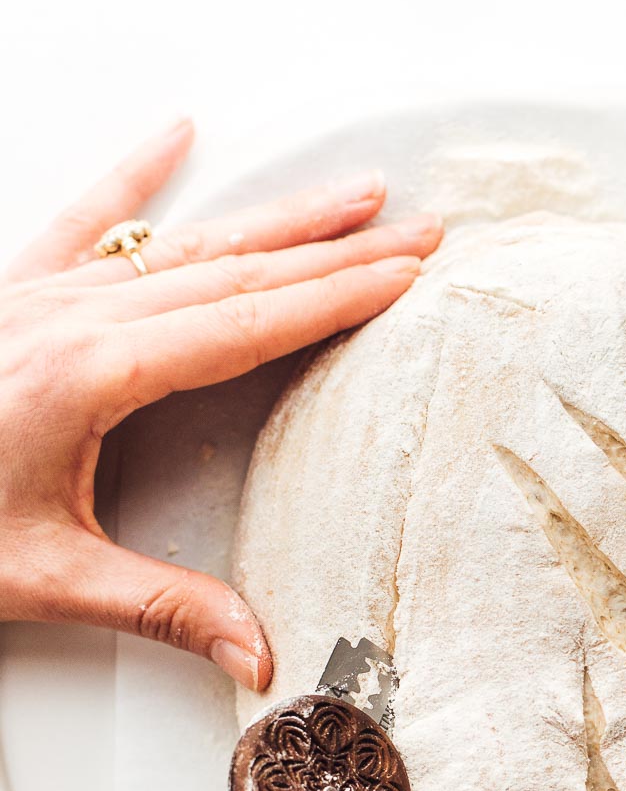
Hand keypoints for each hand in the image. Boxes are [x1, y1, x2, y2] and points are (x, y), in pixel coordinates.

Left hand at [0, 117, 440, 689]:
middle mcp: (73, 319)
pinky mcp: (13, 295)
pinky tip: (175, 133)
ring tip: (351, 197)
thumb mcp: (42, 578)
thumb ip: (160, 609)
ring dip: (275, 219)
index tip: (405, 275)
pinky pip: (88, 223)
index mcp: (91, 375)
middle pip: (236, 273)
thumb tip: (255, 657)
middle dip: (337, 251)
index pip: (248, 326)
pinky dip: (135, 179)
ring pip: (183, 243)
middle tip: (419, 233)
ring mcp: (41, 297)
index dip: (336, 298)